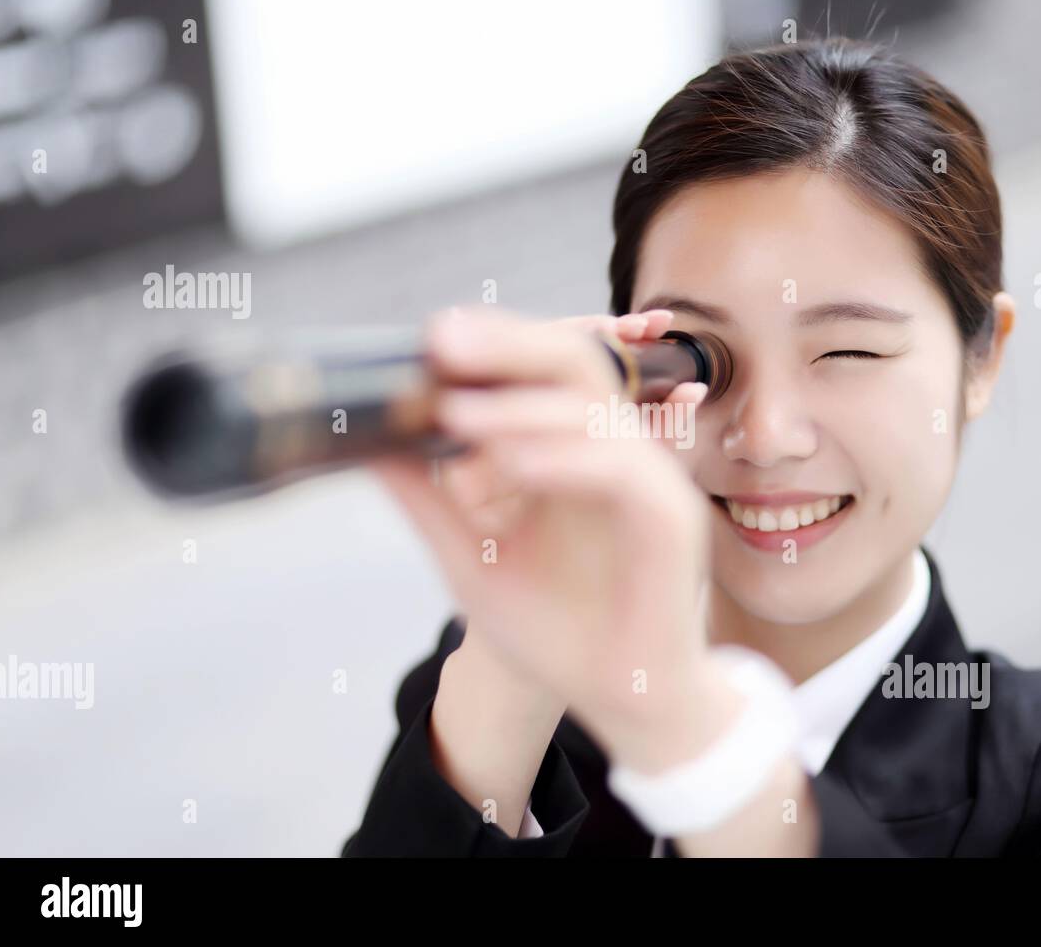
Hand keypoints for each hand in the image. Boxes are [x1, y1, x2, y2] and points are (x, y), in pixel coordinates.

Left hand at [373, 306, 717, 763]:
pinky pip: (621, 468)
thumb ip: (428, 501)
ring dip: (521, 405)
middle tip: (441, 340)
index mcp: (574, 449)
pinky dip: (564, 459)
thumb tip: (368, 445)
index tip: (428, 342)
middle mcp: (616, 450)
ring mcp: (649, 479)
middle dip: (506, 345)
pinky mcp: (672, 517)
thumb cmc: (559, 631)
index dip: (490, 346)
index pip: (539, 370)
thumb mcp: (470, 558)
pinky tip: (510, 465)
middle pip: (574, 362)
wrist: (617, 699)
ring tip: (455, 413)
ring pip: (594, 408)